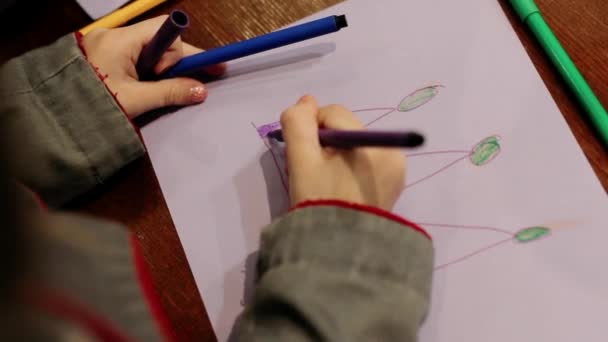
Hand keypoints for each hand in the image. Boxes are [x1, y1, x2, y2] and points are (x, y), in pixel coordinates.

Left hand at [81, 15, 225, 118]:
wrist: (54, 119)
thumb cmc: (87, 105)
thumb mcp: (135, 100)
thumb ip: (170, 93)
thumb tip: (200, 90)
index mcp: (120, 40)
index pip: (166, 31)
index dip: (187, 50)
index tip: (211, 65)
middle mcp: (113, 37)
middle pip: (160, 43)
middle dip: (173, 64)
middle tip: (184, 86)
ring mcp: (106, 47)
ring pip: (148, 53)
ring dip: (158, 72)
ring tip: (150, 92)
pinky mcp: (103, 59)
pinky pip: (134, 60)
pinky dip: (145, 74)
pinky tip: (143, 89)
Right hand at [281, 95, 405, 210]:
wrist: (336, 254)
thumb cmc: (318, 203)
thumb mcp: (301, 160)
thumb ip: (298, 123)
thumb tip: (306, 102)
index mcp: (375, 145)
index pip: (334, 115)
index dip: (311, 130)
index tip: (303, 156)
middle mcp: (393, 155)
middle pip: (347, 129)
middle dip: (326, 143)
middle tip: (313, 171)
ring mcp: (395, 173)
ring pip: (355, 146)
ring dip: (336, 155)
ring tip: (324, 182)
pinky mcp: (391, 188)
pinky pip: (365, 163)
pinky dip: (348, 168)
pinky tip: (338, 188)